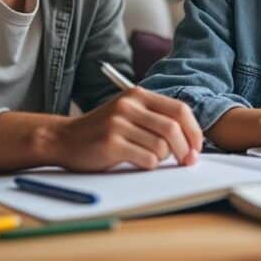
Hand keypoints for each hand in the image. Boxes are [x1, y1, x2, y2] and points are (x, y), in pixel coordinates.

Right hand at [55, 87, 203, 171]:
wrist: (63, 138)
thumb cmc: (103, 131)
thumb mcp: (129, 114)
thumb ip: (156, 119)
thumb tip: (192, 141)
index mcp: (138, 95)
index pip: (180, 110)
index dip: (194, 131)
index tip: (197, 147)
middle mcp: (129, 105)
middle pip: (173, 128)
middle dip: (185, 149)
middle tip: (187, 162)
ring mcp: (118, 124)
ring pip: (161, 147)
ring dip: (162, 158)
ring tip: (149, 157)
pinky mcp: (110, 143)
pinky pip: (146, 159)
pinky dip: (148, 165)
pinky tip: (136, 162)